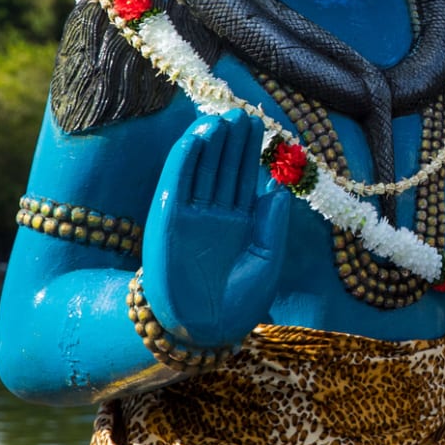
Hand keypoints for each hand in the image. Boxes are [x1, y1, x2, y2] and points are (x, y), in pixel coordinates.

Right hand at [140, 112, 291, 352]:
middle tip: (245, 114)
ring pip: (201, 169)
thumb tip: (277, 186)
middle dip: (234, 142)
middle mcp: (213, 216)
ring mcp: (190, 216)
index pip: (244, 180)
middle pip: (224, 168)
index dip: (251, 154)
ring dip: (210, 142)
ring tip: (224, 118)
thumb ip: (272, 224)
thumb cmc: (238, 303)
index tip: (263, 127)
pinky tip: (198, 137)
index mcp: (238, 225)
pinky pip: (177, 182)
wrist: (204, 331)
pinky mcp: (167, 219)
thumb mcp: (267, 261)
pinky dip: (186, 158)